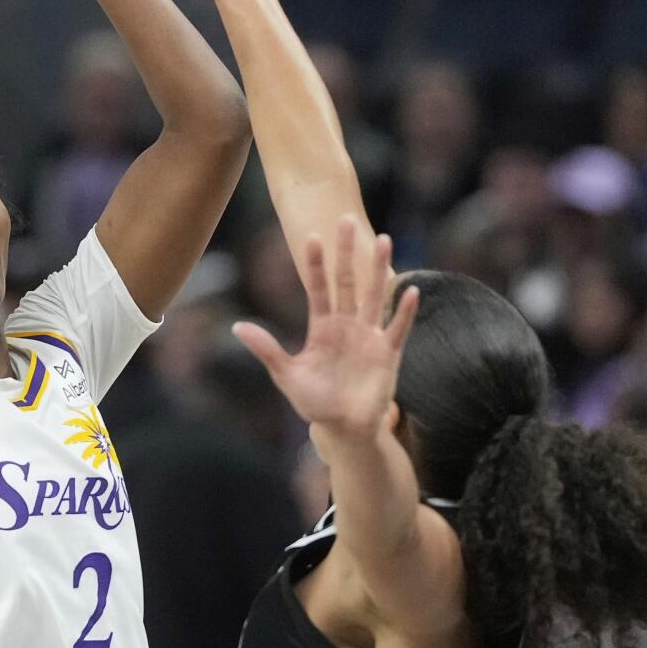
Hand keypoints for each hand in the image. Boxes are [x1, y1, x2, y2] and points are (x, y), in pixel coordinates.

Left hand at [234, 219, 418, 435]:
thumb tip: (237, 326)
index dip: (316, 264)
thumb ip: (267, 349)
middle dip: (347, 252)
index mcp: (322, 327)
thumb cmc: (316, 403)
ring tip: (384, 240)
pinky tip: (409, 290)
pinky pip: (397, 328)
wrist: (344, 429)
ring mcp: (369, 336)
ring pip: (375, 296)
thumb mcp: (287, 375)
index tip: (313, 237)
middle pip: (348, 281)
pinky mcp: (388, 353)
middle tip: (347, 219)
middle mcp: (347, 325)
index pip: (318, 288)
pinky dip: (404, 311)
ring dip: (379, 269)